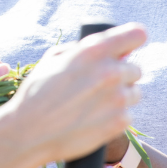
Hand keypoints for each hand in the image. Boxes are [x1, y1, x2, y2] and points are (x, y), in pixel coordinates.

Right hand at [0, 23, 145, 167]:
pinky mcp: (120, 122)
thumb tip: (110, 48)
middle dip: (121, 75)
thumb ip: (83, 49)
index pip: (137, 34)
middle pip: (136, 69)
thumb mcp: (54, 59)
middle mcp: (110, 72)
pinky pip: (129, 115)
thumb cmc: (37, 93)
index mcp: (94, 51)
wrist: (29, 132)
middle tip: (100, 86)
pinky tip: (95, 119)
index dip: (134, 40)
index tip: (129, 48)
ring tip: (94, 105)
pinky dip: (116, 118)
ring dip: (120, 97)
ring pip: (134, 93)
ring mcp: (117, 98)